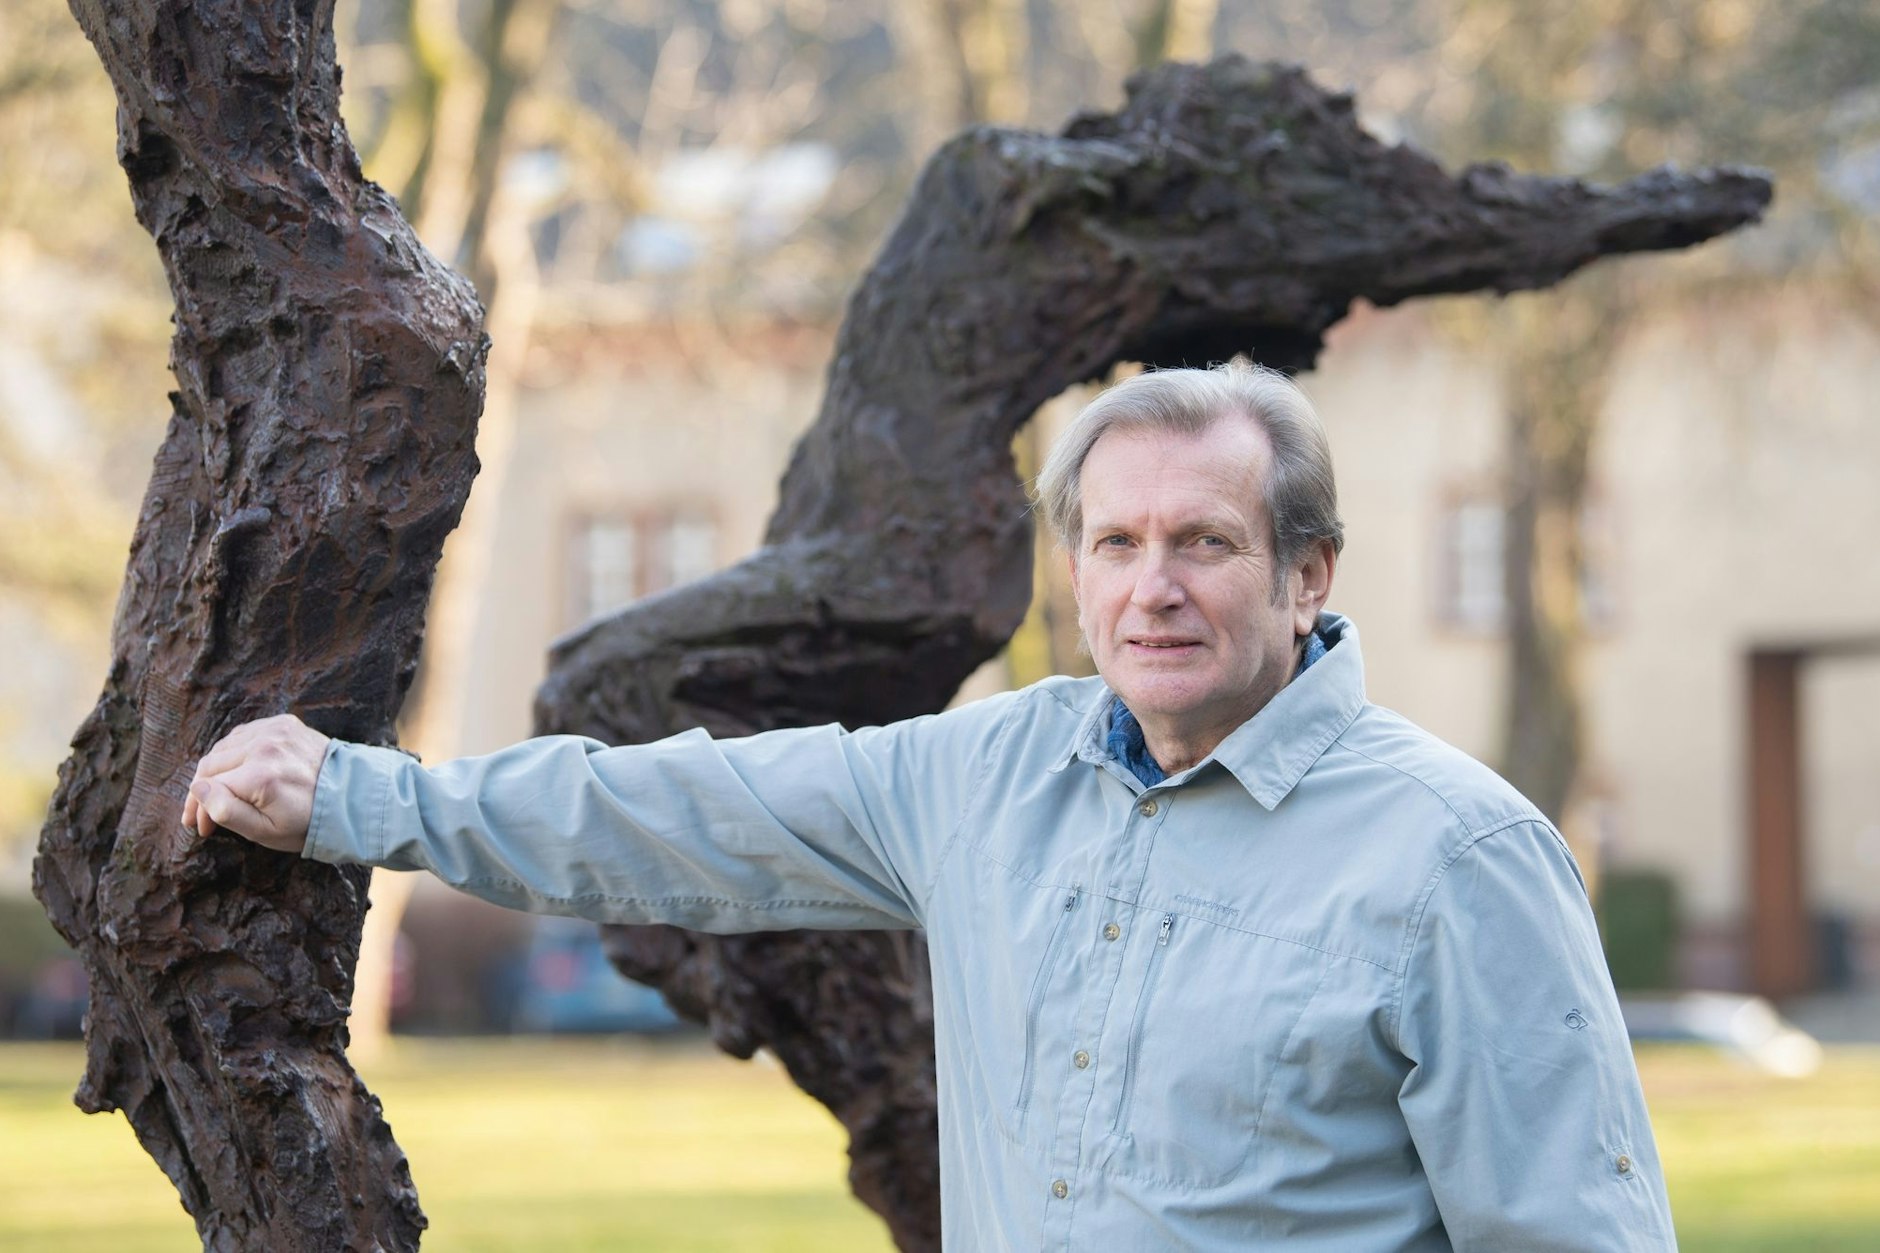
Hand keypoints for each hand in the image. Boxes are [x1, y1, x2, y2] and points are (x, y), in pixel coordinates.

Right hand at [183, 714, 331, 853]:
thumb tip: (199, 789)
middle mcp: (264, 747)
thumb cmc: (307, 821)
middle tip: (203, 814)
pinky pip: (244, 734)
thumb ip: (227, 811)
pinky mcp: (283, 723)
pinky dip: (235, 751)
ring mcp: (275, 730)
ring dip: (216, 770)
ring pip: (223, 747)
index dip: (199, 809)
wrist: (351, 797)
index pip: (207, 786)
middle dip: (202, 791)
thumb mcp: (265, 831)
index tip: (201, 827)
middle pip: (210, 763)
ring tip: (221, 794)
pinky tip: (239, 771)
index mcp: (259, 776)